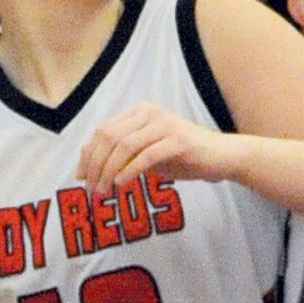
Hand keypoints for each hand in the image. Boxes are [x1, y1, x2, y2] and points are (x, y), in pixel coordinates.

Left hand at [79, 103, 227, 189]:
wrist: (221, 157)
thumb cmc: (182, 157)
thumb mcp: (145, 154)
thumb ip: (120, 155)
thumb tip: (85, 168)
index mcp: (139, 112)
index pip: (103, 131)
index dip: (87, 155)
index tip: (81, 178)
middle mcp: (150, 112)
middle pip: (109, 137)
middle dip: (95, 165)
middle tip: (92, 189)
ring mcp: (165, 124)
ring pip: (125, 146)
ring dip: (109, 171)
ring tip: (104, 191)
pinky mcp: (179, 140)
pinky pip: (146, 155)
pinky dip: (130, 170)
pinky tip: (122, 183)